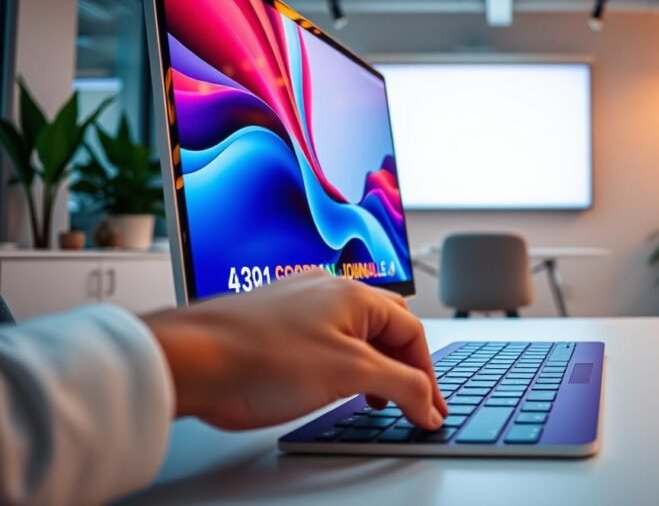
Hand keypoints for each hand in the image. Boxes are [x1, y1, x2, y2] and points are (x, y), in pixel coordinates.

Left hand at [143, 270, 446, 429]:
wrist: (188, 359)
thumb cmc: (258, 356)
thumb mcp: (348, 373)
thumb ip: (400, 385)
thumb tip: (428, 401)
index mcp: (354, 294)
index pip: (412, 331)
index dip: (427, 374)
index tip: (430, 408)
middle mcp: (329, 291)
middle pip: (387, 329)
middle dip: (404, 368)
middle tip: (410, 404)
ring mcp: (300, 304)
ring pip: (355, 334)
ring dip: (374, 368)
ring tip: (373, 401)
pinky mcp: (276, 322)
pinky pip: (325, 339)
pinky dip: (342, 363)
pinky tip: (332, 384)